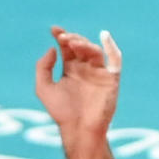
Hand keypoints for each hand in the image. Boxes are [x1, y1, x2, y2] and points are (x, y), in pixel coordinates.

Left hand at [37, 26, 123, 146]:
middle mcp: (85, 69)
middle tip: (63, 38)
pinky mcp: (111, 78)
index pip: (67, 48)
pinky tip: (104, 36)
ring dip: (84, 44)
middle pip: (81, 46)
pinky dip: (112, 47)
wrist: (79, 129)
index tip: (54, 30)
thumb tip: (52, 49)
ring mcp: (99, 73)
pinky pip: (115, 59)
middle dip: (72, 39)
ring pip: (95, 50)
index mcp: (70, 70)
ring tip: (73, 44)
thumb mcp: (43, 87)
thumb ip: (43, 67)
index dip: (61, 36)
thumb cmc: (61, 112)